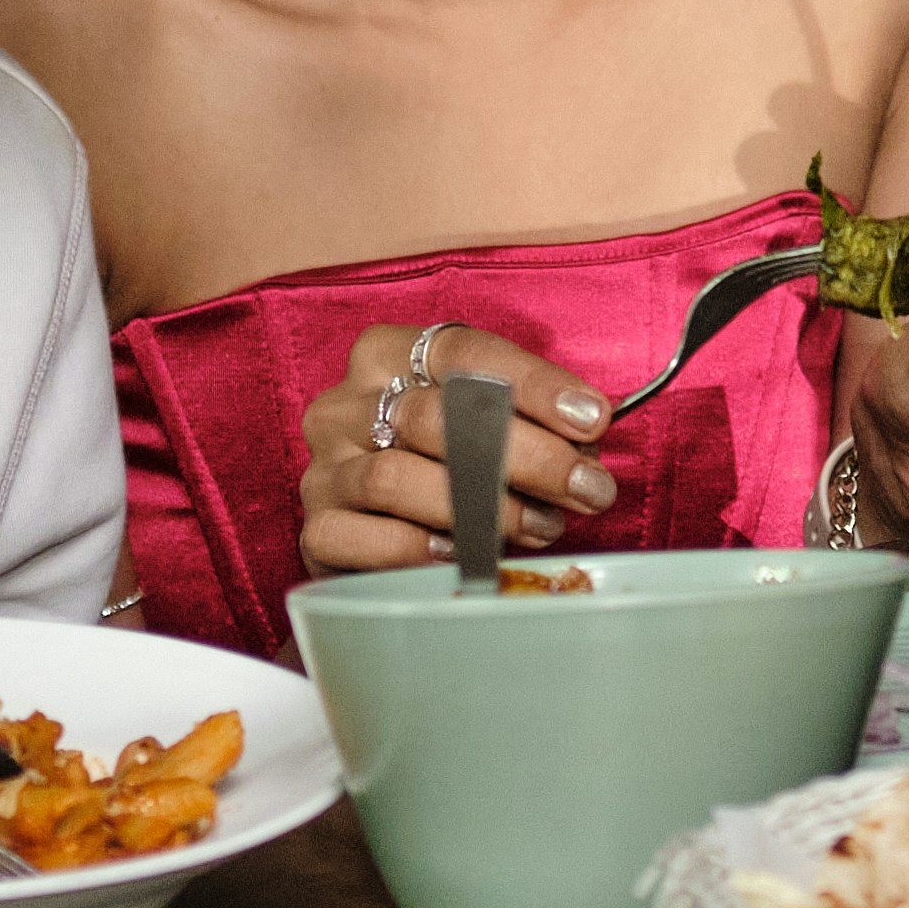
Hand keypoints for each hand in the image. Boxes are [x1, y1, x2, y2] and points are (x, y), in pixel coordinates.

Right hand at [297, 324, 624, 575]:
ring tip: (541, 527)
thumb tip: (587, 438)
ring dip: (481, 509)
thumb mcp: (489, 424)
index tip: (592, 420)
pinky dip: (415, 548)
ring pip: (394, 478)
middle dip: (525, 455)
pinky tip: (461, 555)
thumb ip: (532, 421)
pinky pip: (358, 538)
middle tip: (585, 488)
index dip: (534, 384)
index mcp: (388, 355)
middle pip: (434, 418)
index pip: (464, 352)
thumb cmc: (450, 464)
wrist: (381, 531)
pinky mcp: (315, 529)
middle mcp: (345, 403)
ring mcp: (323, 467)